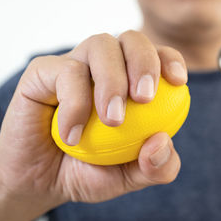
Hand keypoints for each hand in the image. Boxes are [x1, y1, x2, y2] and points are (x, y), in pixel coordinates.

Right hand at [0, 31, 186, 220]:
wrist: (41, 180)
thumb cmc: (90, 170)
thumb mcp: (130, 176)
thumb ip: (157, 167)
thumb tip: (163, 141)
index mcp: (131, 81)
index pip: (158, 55)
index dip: (170, 59)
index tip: (178, 82)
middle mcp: (106, 66)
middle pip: (132, 39)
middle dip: (144, 62)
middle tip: (145, 98)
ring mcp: (75, 65)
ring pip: (100, 45)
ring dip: (111, 81)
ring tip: (112, 121)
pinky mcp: (43, 72)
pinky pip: (65, 71)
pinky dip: (75, 103)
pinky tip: (72, 136)